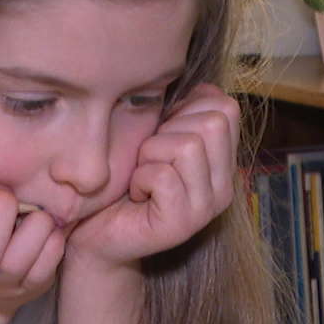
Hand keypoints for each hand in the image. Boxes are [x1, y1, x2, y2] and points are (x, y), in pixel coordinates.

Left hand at [66, 83, 239, 265]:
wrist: (96, 234)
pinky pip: (163, 176)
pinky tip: (136, 193)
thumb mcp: (157, 138)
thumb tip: (205, 89)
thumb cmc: (122, 181)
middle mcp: (224, 187)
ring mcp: (206, 208)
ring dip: (151, 154)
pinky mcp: (182, 224)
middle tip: (149, 159)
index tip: (162, 135)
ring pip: (188, 146)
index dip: (187, 109)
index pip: (227, 108)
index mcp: (223, 164)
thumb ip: (185, 114)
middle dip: (168, 131)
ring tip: (142, 176)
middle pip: (212, 123)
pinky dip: (140, 178)